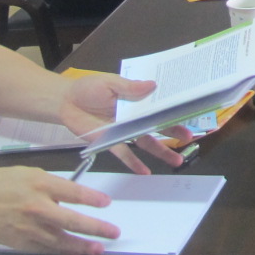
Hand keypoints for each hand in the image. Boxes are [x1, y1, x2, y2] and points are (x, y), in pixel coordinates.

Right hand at [0, 166, 118, 254]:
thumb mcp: (27, 173)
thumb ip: (50, 185)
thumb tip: (70, 197)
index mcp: (39, 184)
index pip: (73, 193)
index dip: (93, 199)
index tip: (107, 203)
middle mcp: (37, 207)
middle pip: (72, 221)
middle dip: (96, 228)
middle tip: (113, 233)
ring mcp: (29, 228)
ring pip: (61, 240)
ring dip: (82, 246)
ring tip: (99, 249)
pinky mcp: (21, 243)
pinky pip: (46, 249)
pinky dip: (62, 251)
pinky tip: (75, 252)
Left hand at [58, 74, 189, 173]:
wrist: (65, 102)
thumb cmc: (88, 88)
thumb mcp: (109, 82)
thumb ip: (130, 87)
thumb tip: (153, 85)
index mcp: (137, 99)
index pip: (159, 104)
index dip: (174, 109)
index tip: (189, 113)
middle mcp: (134, 116)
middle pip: (157, 125)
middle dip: (174, 132)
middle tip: (189, 138)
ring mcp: (124, 131)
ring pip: (146, 143)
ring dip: (161, 152)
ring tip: (177, 161)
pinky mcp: (111, 142)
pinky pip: (125, 154)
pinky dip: (134, 164)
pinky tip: (145, 172)